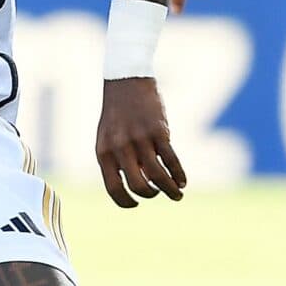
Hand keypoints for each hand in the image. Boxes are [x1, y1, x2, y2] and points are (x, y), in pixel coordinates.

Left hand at [97, 77, 186, 206]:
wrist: (126, 81)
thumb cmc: (117, 114)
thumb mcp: (108, 138)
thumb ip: (117, 161)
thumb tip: (137, 186)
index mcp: (103, 152)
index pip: (113, 188)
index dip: (125, 201)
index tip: (136, 204)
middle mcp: (120, 147)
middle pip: (138, 185)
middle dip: (151, 195)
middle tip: (159, 194)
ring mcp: (139, 139)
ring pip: (157, 175)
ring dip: (169, 189)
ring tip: (177, 194)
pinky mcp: (158, 131)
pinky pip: (171, 159)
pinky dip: (178, 173)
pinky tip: (182, 180)